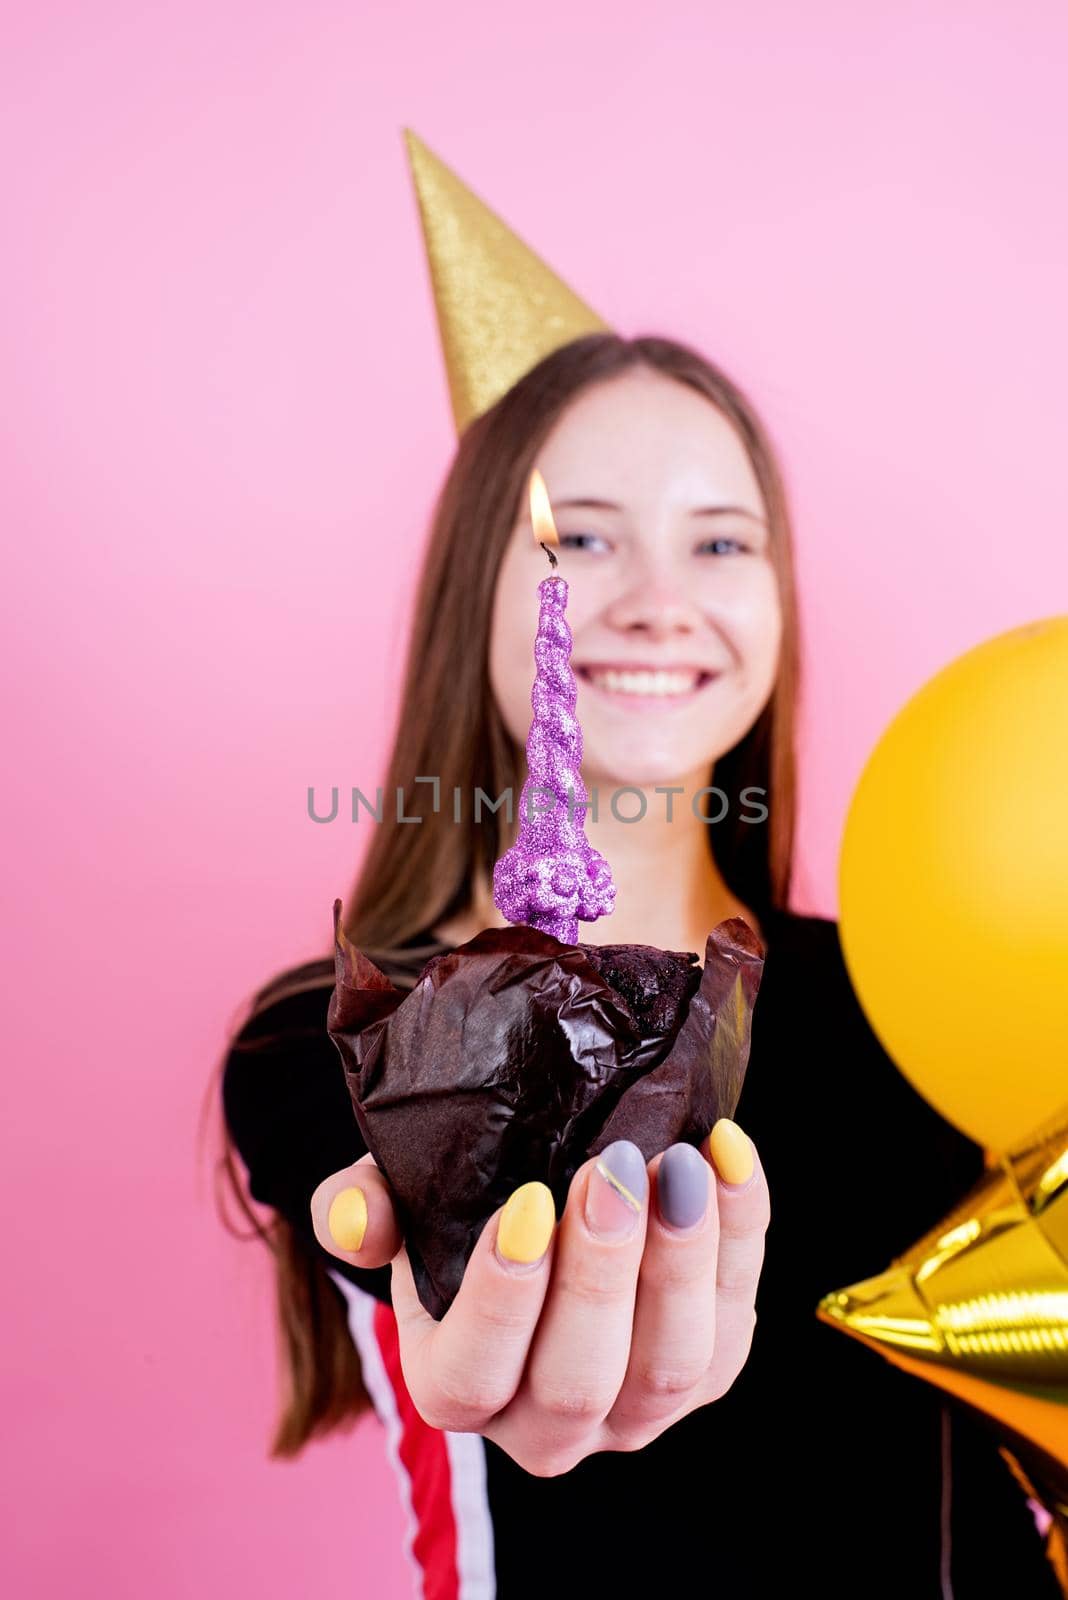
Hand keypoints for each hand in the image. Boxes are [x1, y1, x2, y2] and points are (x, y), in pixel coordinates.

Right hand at [310, 1125, 768, 1477]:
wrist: (539, 1209)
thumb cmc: (456, 1211)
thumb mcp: (395, 1200)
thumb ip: (359, 1205)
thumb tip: (357, 1221)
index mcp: (455, 1388)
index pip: (472, 1371)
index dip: (502, 1296)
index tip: (527, 1201)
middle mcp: (545, 1425)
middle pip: (578, 1379)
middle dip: (600, 1269)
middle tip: (613, 1166)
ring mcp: (635, 1410)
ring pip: (672, 1366)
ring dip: (681, 1261)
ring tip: (682, 1166)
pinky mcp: (710, 1371)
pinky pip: (736, 1317)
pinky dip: (742, 1233)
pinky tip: (728, 1155)